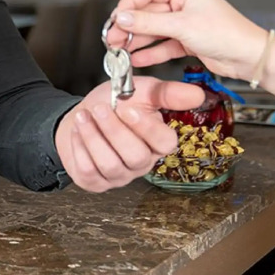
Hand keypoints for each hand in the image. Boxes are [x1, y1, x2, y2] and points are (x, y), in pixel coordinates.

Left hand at [54, 76, 203, 191]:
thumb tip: (198, 94)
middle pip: (135, 156)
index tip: (128, 108)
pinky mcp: (96, 182)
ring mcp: (119, 176)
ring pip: (110, 165)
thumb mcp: (140, 91)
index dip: (147, 128)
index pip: (164, 144)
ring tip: (82, 116)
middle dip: (114, 131)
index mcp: (157, 142)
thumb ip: (166, 93)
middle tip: (99, 109)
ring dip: (92, 137)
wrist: (83, 116)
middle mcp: (141, 163)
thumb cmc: (115, 104)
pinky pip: (88, 172)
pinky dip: (79, 148)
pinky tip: (77, 130)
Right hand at [109, 0, 266, 79]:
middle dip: (129, 26)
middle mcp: (184, 4)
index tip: (115, 17)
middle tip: (113, 37)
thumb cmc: (227, 34)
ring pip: (154, 30)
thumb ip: (149, 22)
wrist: (250, 58)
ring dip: (137, 40)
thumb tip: (122, 17)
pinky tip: (138, 58)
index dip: (129, 4)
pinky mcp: (188, 40)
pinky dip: (151, 51)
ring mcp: (185, 23)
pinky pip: (163, 44)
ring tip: (120, 50)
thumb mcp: (182, 26)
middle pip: (148, 12)